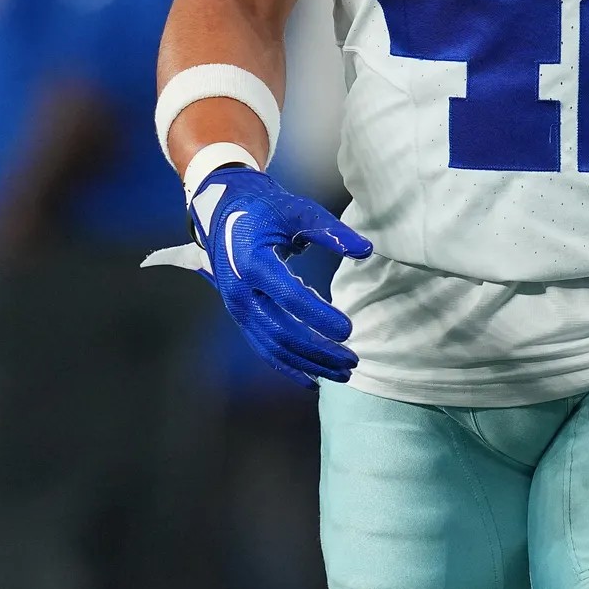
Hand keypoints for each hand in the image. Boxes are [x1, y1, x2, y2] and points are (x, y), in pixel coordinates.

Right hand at [191, 163, 372, 384]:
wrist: (223, 212)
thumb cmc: (265, 208)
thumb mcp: (298, 211)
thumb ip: (331, 231)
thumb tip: (365, 250)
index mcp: (253, 263)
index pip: (290, 297)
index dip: (319, 316)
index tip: (349, 330)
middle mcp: (241, 292)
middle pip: (281, 332)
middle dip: (318, 351)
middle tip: (353, 360)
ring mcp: (238, 308)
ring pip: (273, 347)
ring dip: (308, 364)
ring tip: (342, 373)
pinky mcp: (242, 316)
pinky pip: (264, 348)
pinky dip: (288, 366)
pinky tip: (312, 379)